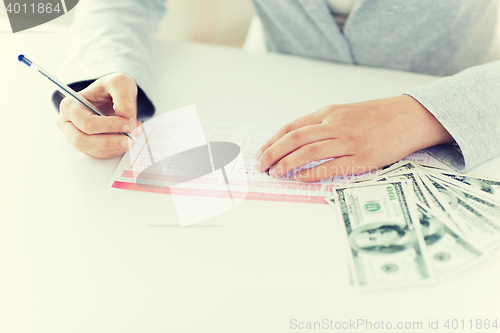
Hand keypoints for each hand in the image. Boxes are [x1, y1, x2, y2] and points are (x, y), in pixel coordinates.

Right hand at [57, 73, 140, 158]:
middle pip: (82, 141)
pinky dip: (119, 148)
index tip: (128, 124)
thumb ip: (123, 98)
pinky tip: (130, 137)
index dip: (108, 126)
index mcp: (69, 106)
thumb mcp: (119, 83)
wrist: (114, 95)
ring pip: (94, 151)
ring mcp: (76, 137)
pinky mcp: (89, 147)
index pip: (86, 122)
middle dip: (110, 141)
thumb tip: (127, 118)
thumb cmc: (110, 88)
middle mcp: (68, 124)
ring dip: (117, 146)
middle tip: (130, 137)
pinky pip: (104, 154)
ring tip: (135, 134)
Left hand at [255, 95, 453, 181]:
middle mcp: (335, 125)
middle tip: (261, 166)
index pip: (292, 127)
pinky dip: (312, 173)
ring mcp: (349, 141)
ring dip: (288, 164)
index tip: (261, 153)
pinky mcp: (362, 158)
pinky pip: (331, 167)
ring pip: (309, 152)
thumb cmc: (376, 116)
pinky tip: (300, 178)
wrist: (410, 116)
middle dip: (273, 153)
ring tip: (276, 173)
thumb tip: (295, 141)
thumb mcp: (344, 112)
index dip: (273, 141)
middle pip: (295, 139)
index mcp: (328, 113)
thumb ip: (321, 124)